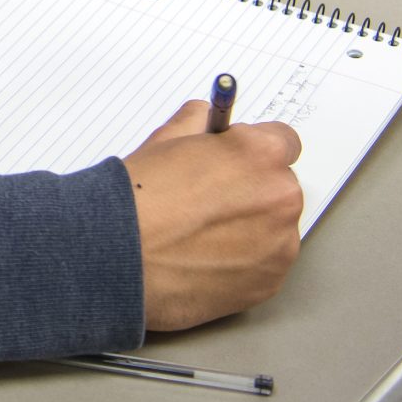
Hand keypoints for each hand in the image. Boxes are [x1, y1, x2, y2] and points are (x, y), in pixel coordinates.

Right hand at [122, 101, 304, 331]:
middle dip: (253, 192)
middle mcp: (281, 197)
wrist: (118, 255)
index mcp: (261, 154)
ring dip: (250, 229)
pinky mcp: (269, 283)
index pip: (283, 142)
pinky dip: (244, 264)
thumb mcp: (165, 140)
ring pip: (274, 229)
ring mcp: (280, 245)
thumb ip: (197, 122)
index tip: (235, 163)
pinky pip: (265, 265)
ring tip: (202, 238)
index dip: (253, 152)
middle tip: (210, 204)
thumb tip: (206, 118)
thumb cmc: (140, 198)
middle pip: (280, 188)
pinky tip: (205, 261)